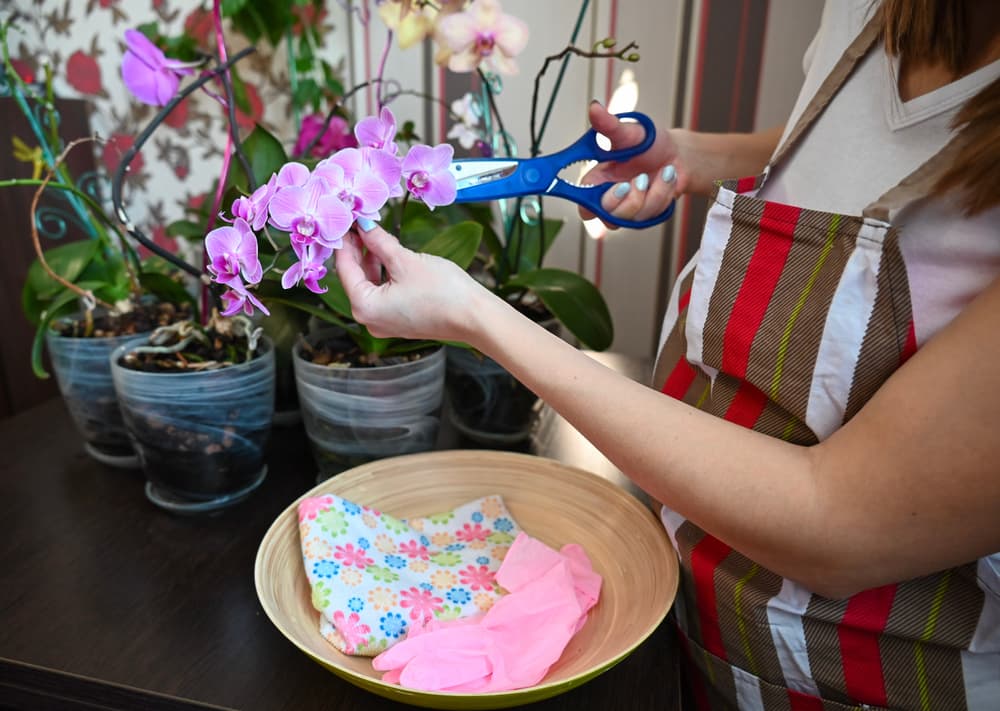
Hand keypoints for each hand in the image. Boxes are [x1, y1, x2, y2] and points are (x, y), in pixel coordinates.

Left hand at [334, 222, 484, 343]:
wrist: (475, 317)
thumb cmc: (443, 293)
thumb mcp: (405, 260)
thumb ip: (379, 241)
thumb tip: (363, 225)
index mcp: (364, 307)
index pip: (344, 269)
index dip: (345, 241)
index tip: (346, 221)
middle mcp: (370, 320)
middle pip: (355, 278)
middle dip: (358, 251)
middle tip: (360, 223)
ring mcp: (385, 322)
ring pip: (370, 285)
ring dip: (372, 260)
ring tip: (375, 235)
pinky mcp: (400, 320)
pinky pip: (383, 294)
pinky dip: (384, 274)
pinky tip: (389, 255)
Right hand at [580, 101, 689, 228]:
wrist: (678, 155)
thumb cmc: (649, 144)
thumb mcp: (629, 132)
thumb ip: (609, 125)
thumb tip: (594, 108)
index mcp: (598, 180)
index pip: (582, 202)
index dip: (587, 203)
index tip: (609, 188)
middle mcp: (609, 198)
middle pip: (605, 215)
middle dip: (626, 198)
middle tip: (639, 178)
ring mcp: (627, 210)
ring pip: (631, 217)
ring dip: (651, 192)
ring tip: (660, 172)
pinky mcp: (644, 216)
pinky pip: (650, 214)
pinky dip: (663, 192)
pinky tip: (667, 178)